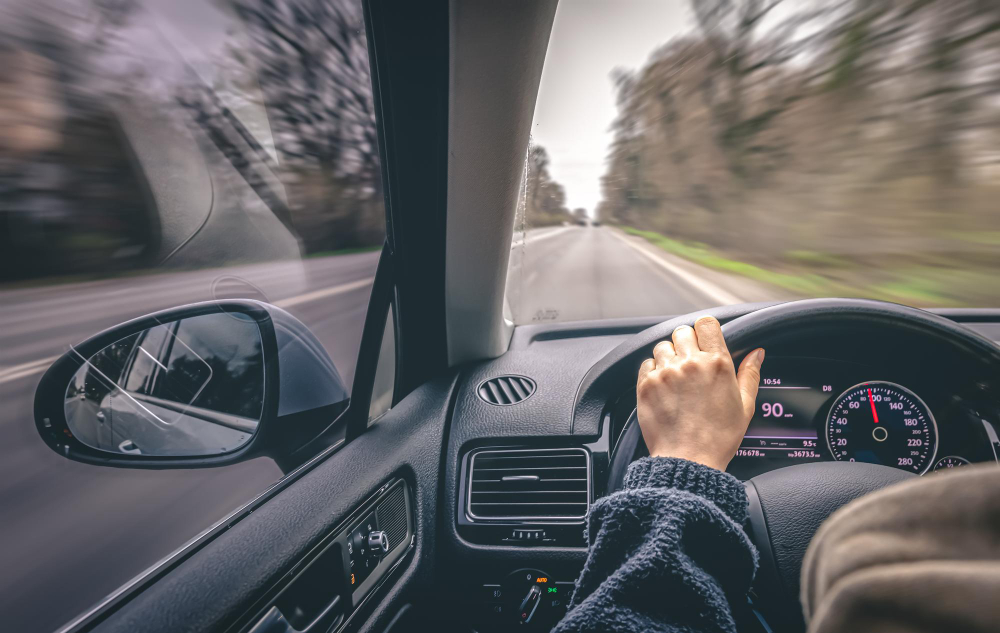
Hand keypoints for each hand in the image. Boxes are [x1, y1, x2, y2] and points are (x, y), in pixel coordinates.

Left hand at [636, 315, 764, 470]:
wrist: (689, 460)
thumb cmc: (718, 438)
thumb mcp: (745, 406)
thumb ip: (749, 374)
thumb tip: (757, 353)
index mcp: (717, 364)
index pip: (706, 323)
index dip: (705, 330)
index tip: (704, 341)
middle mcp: (690, 364)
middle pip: (682, 331)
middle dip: (686, 343)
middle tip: (690, 363)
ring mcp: (666, 373)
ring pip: (662, 346)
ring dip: (668, 357)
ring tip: (676, 378)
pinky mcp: (646, 385)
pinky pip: (646, 364)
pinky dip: (653, 371)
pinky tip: (663, 388)